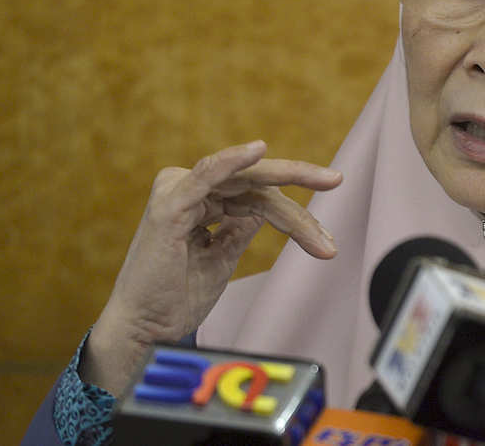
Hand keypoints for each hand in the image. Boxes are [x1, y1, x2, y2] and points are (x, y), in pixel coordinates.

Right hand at [79, 140, 341, 394]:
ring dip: (287, 192)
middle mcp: (189, 191)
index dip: (295, 216)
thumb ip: (240, 228)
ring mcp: (178, 193)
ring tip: (327, 184)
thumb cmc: (176, 300)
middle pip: (256, 183)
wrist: (147, 335)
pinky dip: (232, 161)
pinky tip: (257, 150)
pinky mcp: (170, 206)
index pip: (258, 197)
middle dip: (300, 181)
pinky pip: (207, 175)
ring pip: (246, 182)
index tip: (326, 242)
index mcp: (200, 202)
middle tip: (337, 180)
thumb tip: (268, 209)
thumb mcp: (221, 257)